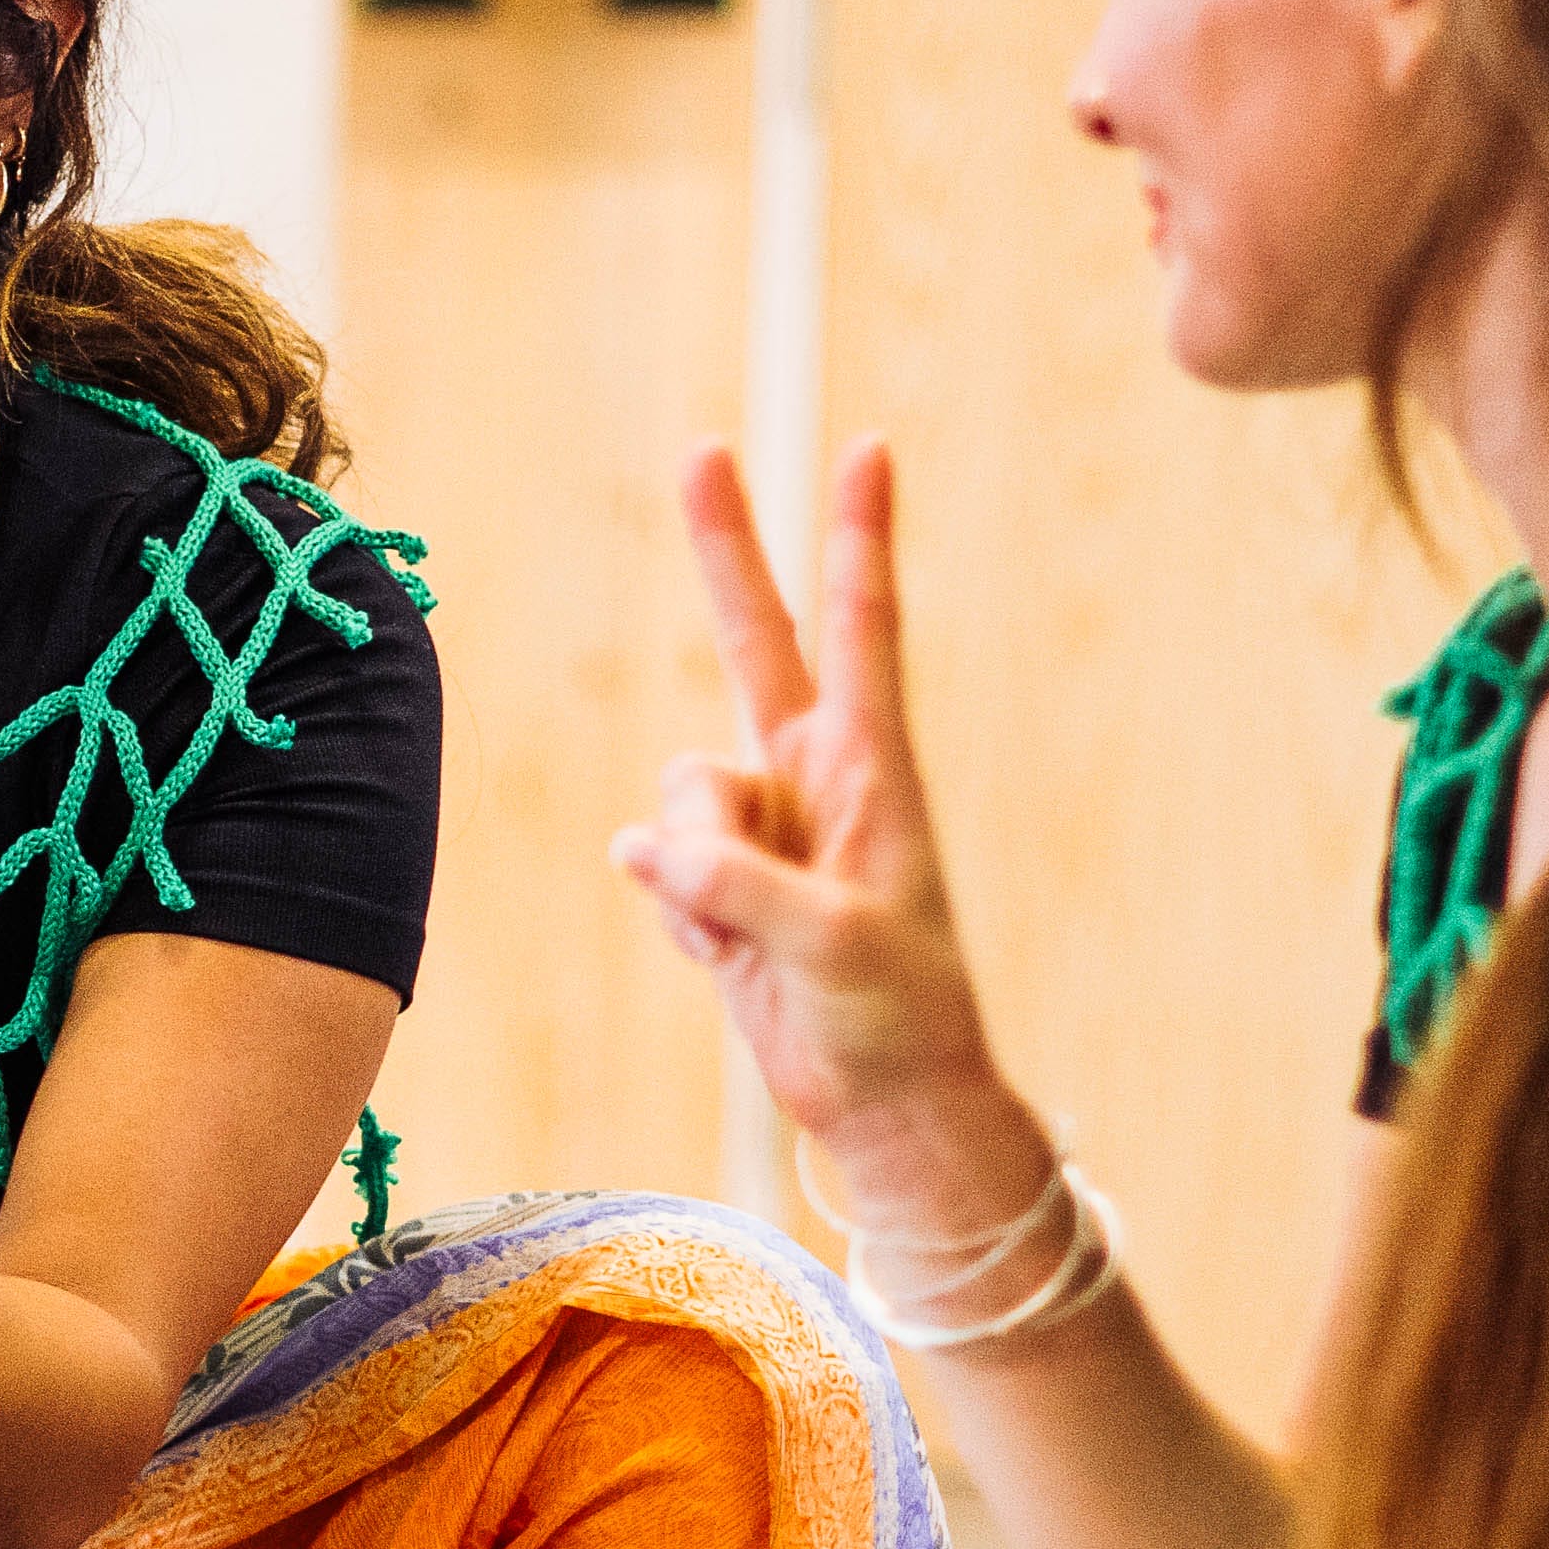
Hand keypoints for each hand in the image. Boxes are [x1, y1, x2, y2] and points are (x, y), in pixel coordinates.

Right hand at [612, 438, 1030, 1218]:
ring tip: (742, 930)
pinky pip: (662, 864)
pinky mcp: (723, 883)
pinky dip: (677, 911)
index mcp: (871, 769)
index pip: (861, 628)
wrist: (886, 1101)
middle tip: (702, 448)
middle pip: (756, 640)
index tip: (867, 448)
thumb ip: (739, 885)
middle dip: (727, 550)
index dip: (858, 538)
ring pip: (680, 789)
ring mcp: (764, 828)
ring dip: (690, 861)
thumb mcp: (831, 946)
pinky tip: (723, 956)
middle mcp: (814, 777)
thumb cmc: (896, 1015)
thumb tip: (651, 846)